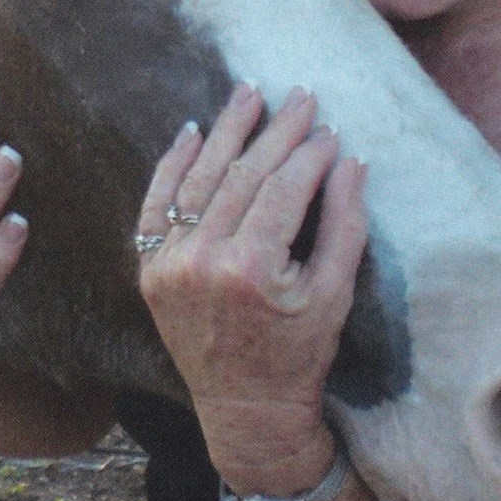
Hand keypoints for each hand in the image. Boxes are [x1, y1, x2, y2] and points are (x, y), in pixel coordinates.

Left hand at [134, 83, 367, 494]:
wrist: (246, 408)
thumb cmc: (300, 353)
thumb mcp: (334, 293)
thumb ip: (344, 224)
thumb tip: (351, 160)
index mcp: (251, 269)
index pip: (283, 189)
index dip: (309, 154)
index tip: (329, 128)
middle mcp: (202, 262)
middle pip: (242, 175)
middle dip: (275, 132)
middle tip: (300, 95)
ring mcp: (169, 265)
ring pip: (199, 180)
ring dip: (224, 131)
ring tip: (248, 92)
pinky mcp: (150, 270)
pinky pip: (156, 205)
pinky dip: (172, 165)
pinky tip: (192, 131)